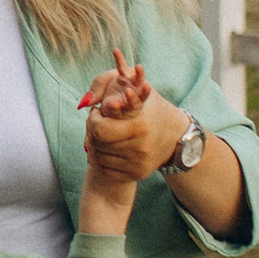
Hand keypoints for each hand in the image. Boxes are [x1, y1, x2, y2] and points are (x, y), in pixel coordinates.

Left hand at [80, 50, 184, 188]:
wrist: (174, 136)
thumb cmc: (148, 106)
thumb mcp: (134, 86)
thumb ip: (108, 82)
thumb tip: (84, 101)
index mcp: (140, 125)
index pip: (100, 128)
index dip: (93, 118)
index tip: (96, 110)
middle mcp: (140, 147)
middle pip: (96, 142)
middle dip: (91, 129)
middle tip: (96, 121)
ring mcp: (138, 164)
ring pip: (97, 156)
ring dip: (93, 142)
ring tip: (101, 131)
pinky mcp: (136, 174)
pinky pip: (103, 169)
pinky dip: (97, 157)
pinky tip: (103, 146)